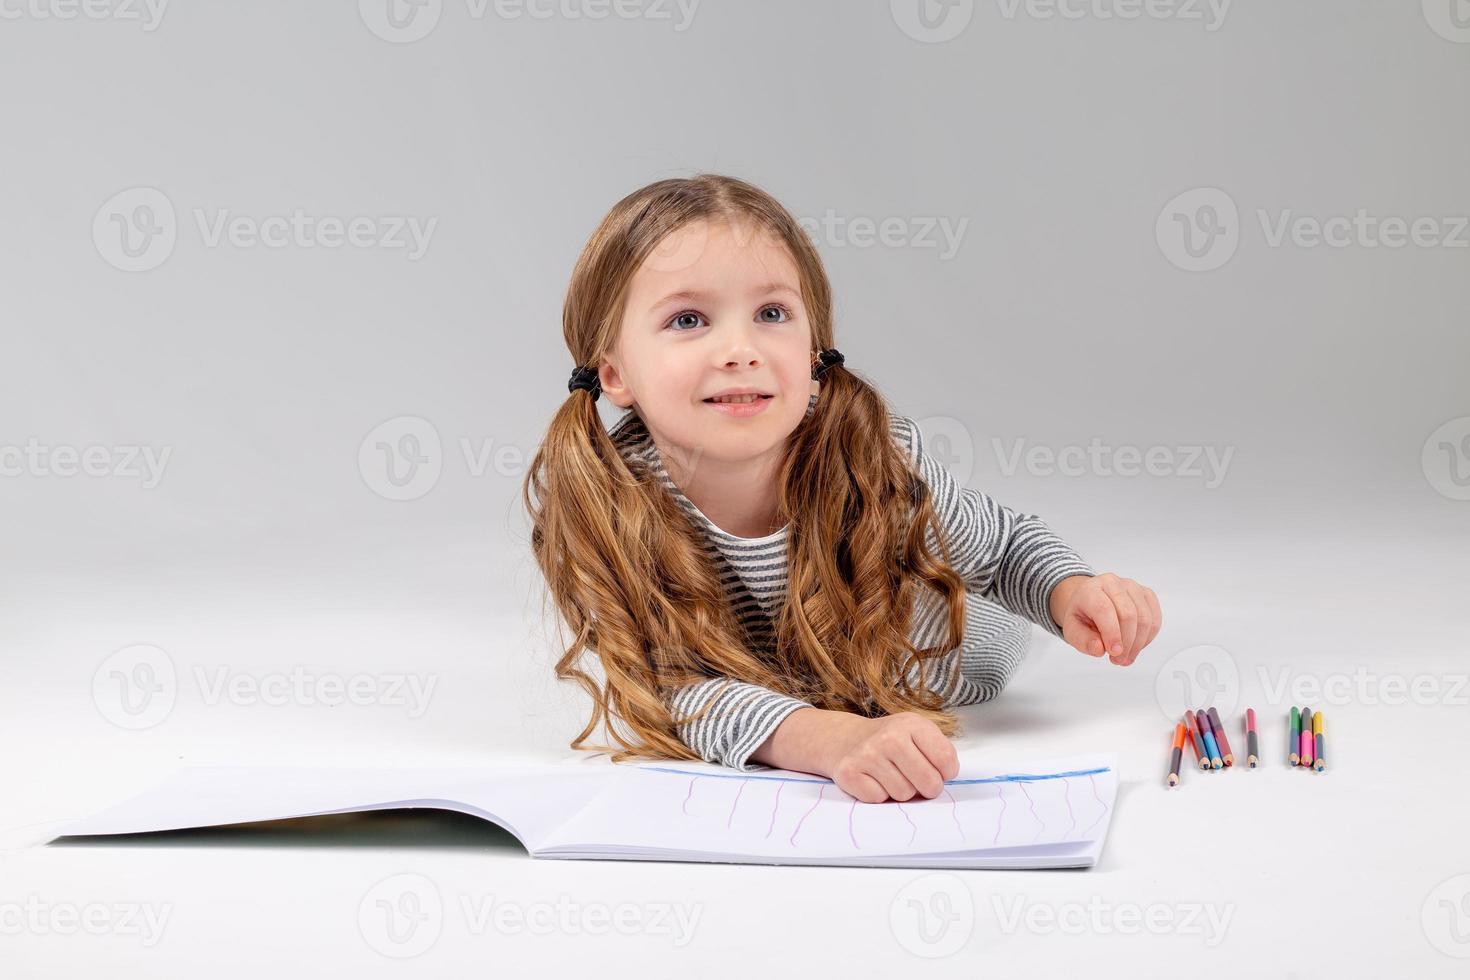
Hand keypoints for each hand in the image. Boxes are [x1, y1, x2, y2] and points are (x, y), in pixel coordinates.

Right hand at [819, 711, 958, 803]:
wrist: (845, 738)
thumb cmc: (891, 741)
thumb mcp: (918, 733)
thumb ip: (939, 752)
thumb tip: (943, 779)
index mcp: (912, 724)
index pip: (946, 760)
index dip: (945, 773)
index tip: (936, 770)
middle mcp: (889, 737)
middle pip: (929, 783)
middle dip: (927, 788)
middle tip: (916, 779)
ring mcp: (867, 754)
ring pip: (904, 794)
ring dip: (900, 791)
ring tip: (890, 775)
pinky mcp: (849, 773)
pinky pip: (879, 799)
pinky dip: (878, 794)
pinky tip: (873, 779)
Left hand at [1049, 572, 1160, 665]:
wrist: (1090, 602)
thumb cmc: (1083, 616)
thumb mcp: (1073, 631)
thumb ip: (1083, 641)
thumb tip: (1099, 648)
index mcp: (1090, 590)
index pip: (1104, 609)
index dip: (1112, 633)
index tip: (1114, 653)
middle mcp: (1112, 583)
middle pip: (1128, 615)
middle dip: (1126, 643)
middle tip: (1118, 660)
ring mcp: (1132, 587)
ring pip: (1144, 618)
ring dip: (1138, 644)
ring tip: (1126, 657)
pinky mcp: (1146, 594)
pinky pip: (1154, 619)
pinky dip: (1147, 638)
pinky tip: (1136, 646)